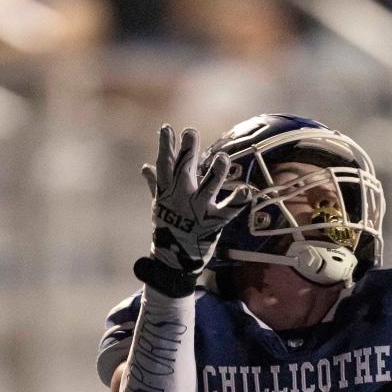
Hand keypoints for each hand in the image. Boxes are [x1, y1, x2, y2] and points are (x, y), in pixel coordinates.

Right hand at [140, 124, 250, 280]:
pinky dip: (238, 201)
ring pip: (208, 188)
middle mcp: (182, 198)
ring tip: (222, 158)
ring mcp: (197, 211)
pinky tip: (247, 191)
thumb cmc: (167, 229)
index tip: (167, 128)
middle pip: (184, 171)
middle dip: (188, 152)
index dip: (166, 146)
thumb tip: (145, 167)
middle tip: (191, 132)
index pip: (165, 166)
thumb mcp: (159, 205)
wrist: (174, 262)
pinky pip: (228, 211)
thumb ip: (155, 183)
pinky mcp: (213, 223)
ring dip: (215, 173)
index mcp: (168, 192)